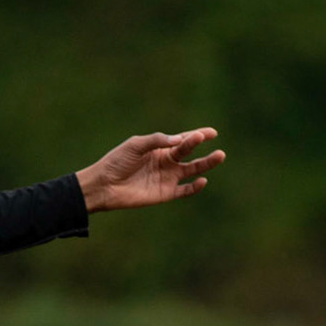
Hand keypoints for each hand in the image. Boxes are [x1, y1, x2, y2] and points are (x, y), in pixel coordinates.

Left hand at [77, 128, 226, 212]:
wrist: (105, 185)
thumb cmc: (117, 161)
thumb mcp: (135, 145)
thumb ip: (157, 141)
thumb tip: (180, 140)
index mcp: (160, 148)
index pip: (183, 140)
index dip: (197, 136)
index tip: (211, 132)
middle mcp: (167, 162)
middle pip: (190, 154)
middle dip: (202, 147)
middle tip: (214, 141)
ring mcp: (168, 178)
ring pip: (192, 170)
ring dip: (206, 164)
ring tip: (219, 156)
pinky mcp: (166, 193)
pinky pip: (185, 190)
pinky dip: (194, 187)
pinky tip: (202, 180)